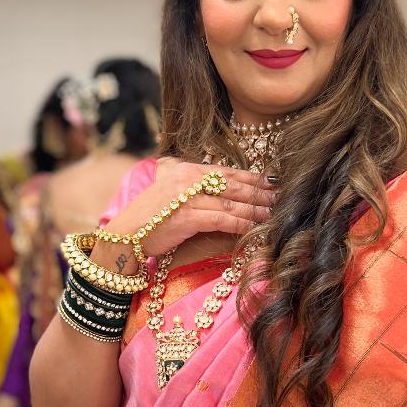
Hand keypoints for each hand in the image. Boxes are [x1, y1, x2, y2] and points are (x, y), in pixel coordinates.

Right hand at [94, 159, 274, 263]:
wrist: (123, 237)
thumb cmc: (148, 219)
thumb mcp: (170, 193)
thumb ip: (194, 187)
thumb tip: (223, 192)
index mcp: (186, 169)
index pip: (227, 171)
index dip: (252, 178)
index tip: (272, 183)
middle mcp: (188, 178)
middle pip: (234, 184)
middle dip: (261, 192)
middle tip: (282, 197)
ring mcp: (188, 196)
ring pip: (233, 202)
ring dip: (257, 209)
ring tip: (275, 213)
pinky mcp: (189, 216)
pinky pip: (225, 219)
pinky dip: (243, 223)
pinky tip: (257, 227)